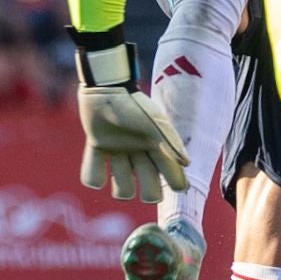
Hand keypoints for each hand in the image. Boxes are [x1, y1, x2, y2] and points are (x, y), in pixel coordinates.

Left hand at [78, 85, 190, 200]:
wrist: (105, 87)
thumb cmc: (133, 105)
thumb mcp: (154, 123)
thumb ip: (171, 143)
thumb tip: (187, 164)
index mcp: (157, 149)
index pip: (173, 177)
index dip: (176, 183)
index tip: (176, 185)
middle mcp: (140, 156)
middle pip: (149, 192)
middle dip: (148, 191)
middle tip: (141, 174)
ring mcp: (118, 155)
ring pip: (123, 191)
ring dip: (120, 183)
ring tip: (117, 161)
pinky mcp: (97, 150)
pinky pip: (93, 178)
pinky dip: (93, 176)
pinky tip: (99, 157)